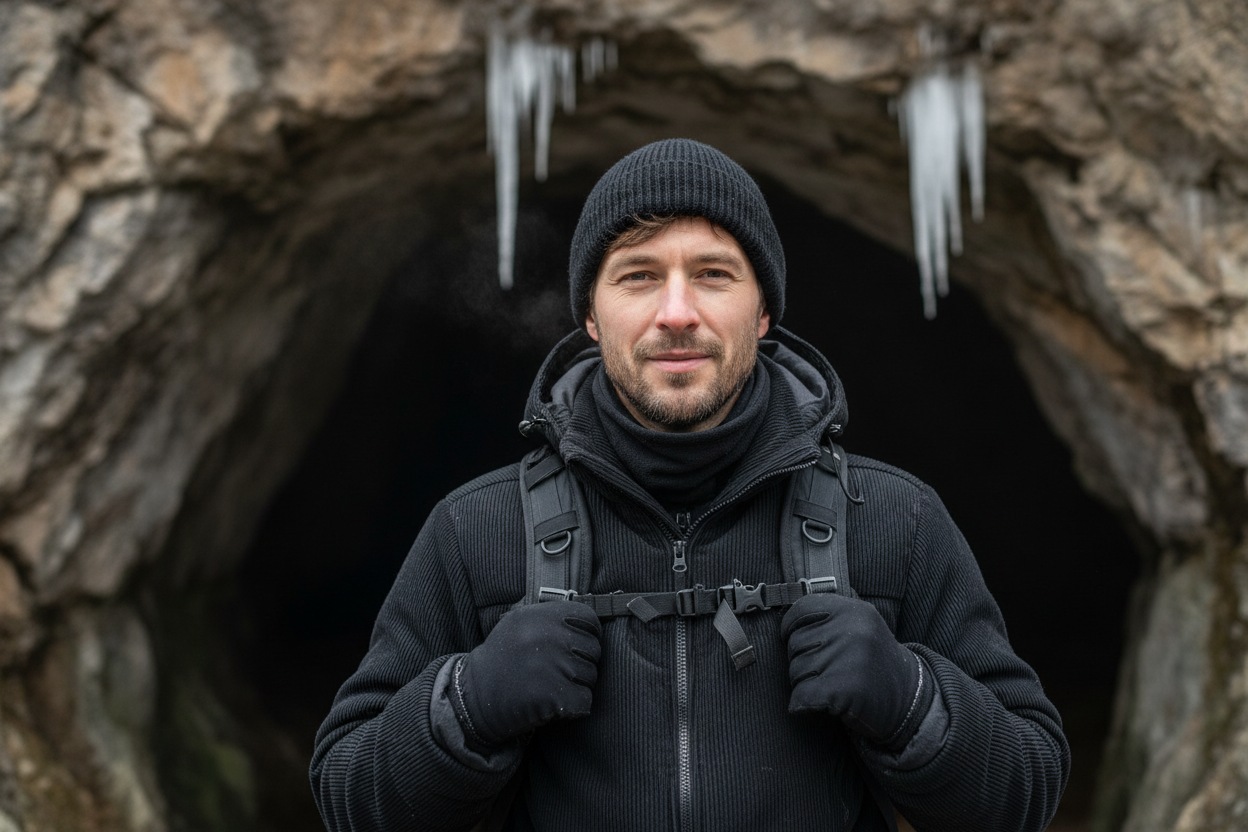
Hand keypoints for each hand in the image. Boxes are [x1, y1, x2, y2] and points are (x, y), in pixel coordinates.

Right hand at [453, 602, 602, 745]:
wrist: (474, 697)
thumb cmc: (503, 660)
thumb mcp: (519, 623)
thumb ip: (552, 617)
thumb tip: (590, 615)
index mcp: (541, 615)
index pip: (590, 619)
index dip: (587, 635)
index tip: (573, 647)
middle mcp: (548, 636)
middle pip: (594, 650)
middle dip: (581, 664)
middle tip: (555, 672)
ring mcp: (552, 665)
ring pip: (591, 677)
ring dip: (576, 686)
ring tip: (548, 686)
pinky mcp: (554, 695)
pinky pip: (585, 701)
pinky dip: (573, 707)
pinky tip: (551, 703)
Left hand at [780, 593, 921, 746]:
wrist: (908, 701)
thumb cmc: (873, 665)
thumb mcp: (860, 628)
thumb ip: (828, 619)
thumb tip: (783, 622)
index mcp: (854, 610)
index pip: (801, 609)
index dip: (790, 627)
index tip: (792, 639)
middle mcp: (853, 630)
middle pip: (795, 644)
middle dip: (801, 661)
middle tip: (827, 672)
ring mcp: (850, 658)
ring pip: (795, 670)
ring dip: (804, 684)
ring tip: (832, 686)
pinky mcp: (845, 689)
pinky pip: (802, 695)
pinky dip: (802, 704)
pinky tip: (819, 704)